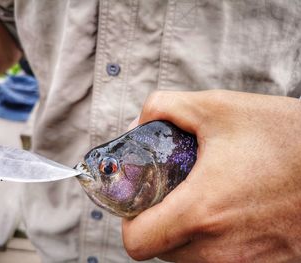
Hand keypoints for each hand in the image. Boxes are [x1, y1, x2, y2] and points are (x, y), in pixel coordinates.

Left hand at [122, 90, 300, 261]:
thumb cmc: (285, 136)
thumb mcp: (217, 107)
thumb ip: (164, 108)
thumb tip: (137, 125)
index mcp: (202, 212)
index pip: (137, 242)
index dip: (131, 219)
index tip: (140, 198)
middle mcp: (221, 250)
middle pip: (161, 249)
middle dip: (159, 220)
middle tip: (173, 190)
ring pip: (190, 257)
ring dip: (186, 230)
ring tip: (205, 196)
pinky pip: (222, 260)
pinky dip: (214, 239)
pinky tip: (230, 210)